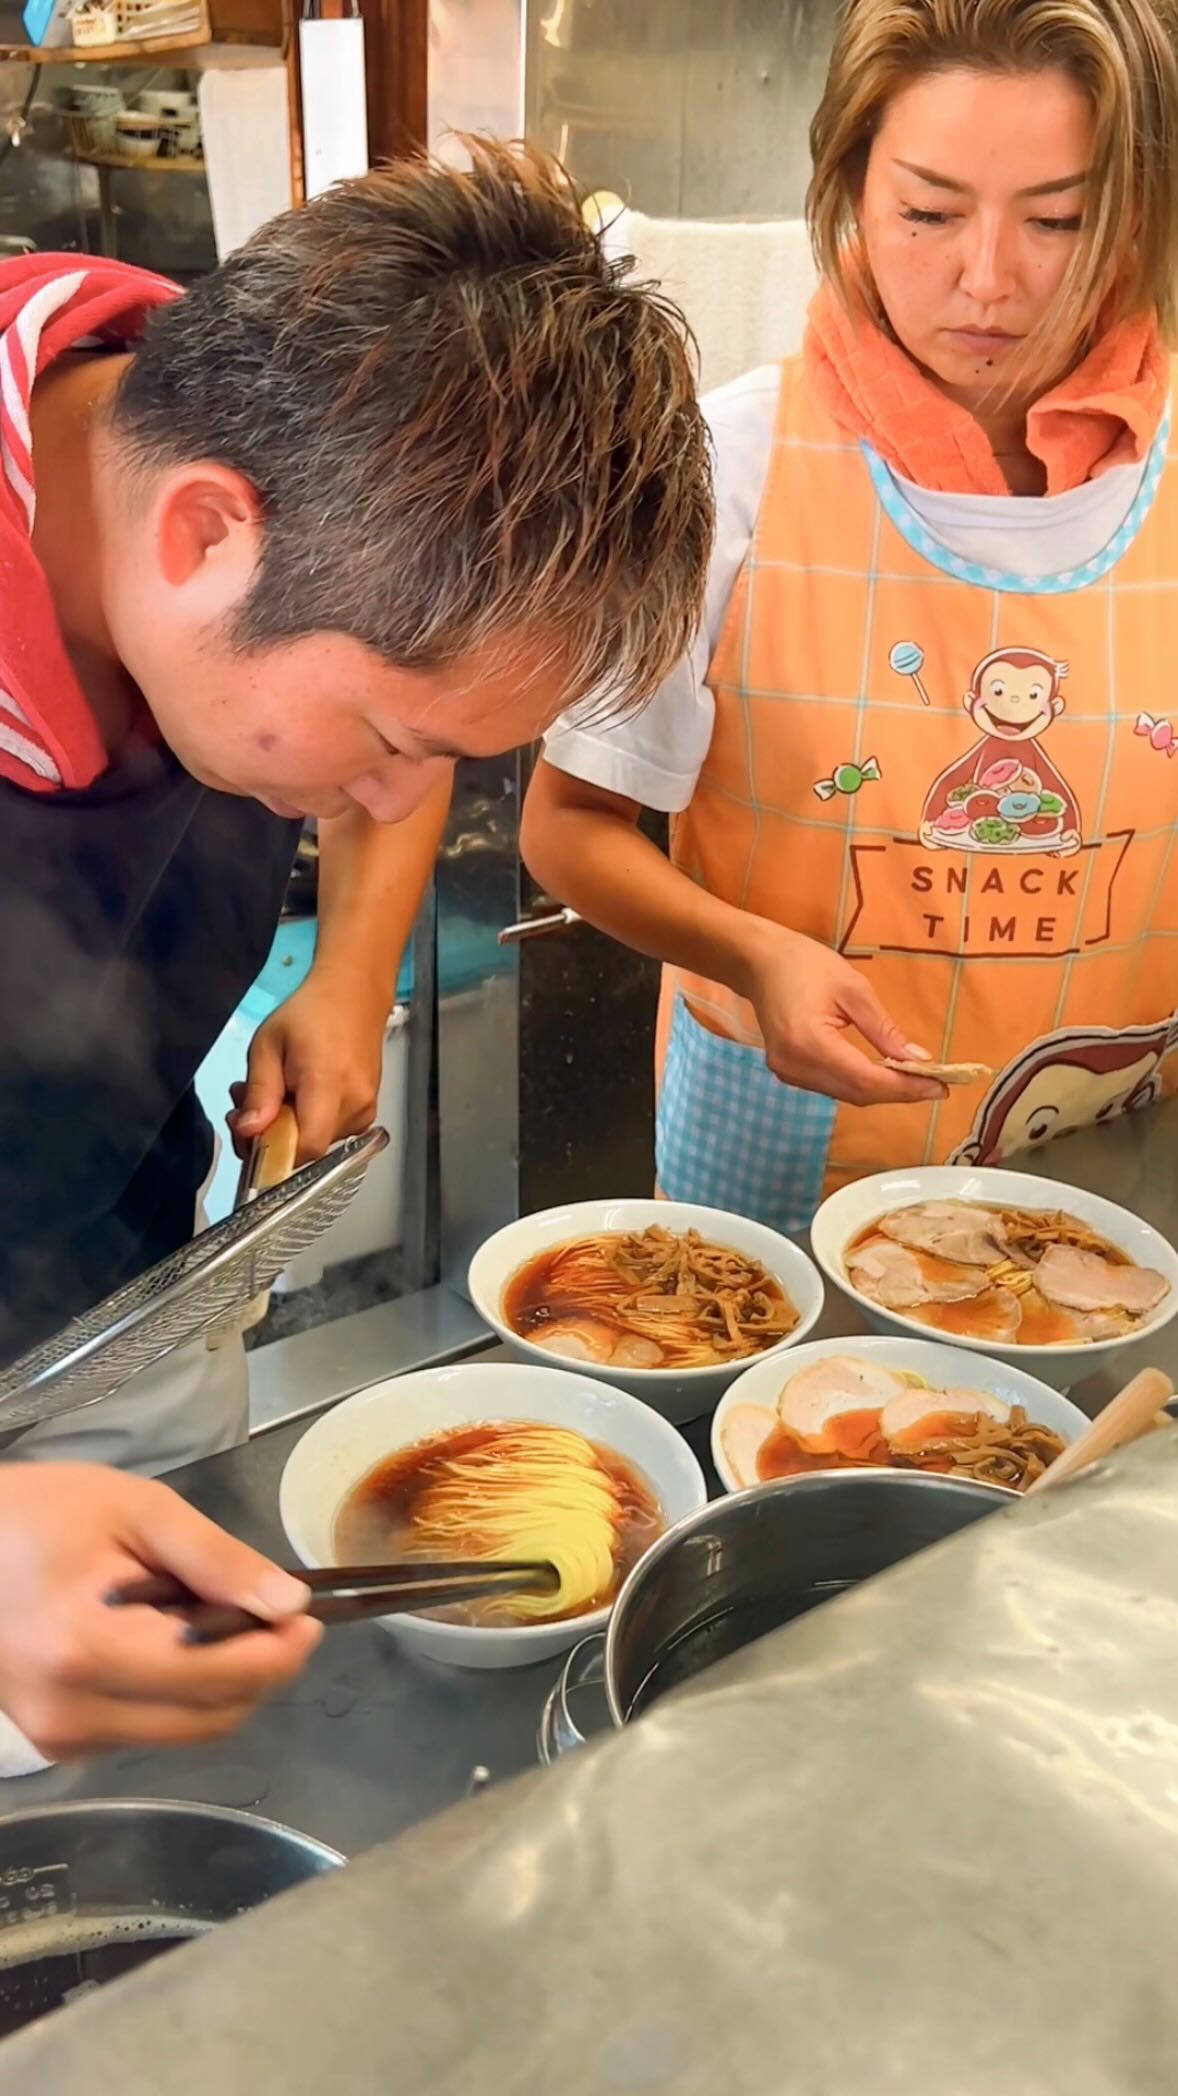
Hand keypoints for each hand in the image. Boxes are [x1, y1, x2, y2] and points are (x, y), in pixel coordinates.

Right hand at [0, 1466, 320, 1758]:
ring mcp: (61, 1737)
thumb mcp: (137, 1510)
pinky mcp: (59, 1742)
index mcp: (88, 1650)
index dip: (278, 1653)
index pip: (216, 1676)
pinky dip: (181, 1690)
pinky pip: (150, 1728)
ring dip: (223, 1682)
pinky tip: (168, 1638)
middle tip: (275, 1612)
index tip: (308, 1617)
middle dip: (259, 1669)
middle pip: (210, 1717)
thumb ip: (216, 1559)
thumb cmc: (41, 1513)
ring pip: (186, 1730)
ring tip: (214, 1615)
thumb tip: (289, 1603)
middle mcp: (73, 1713)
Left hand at [230, 972, 386, 1162]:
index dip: (274, 1154)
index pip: (305, 1147)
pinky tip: (296, 1097)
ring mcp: (366, 1110)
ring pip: (317, 1143)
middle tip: (247, 1104)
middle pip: (308, 1148)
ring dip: (287, 1128)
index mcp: (328, 1083)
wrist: (354, 996)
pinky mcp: (368, 1113)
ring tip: (274, 1092)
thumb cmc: (309, 1014)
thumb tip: (249, 1132)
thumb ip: (259, 1092)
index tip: (250, 1135)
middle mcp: (355, 1104)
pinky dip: (307, 1123)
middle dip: (272, 1136)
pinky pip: (330, 1133)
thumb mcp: (267, 1045)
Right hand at [740, 923, 948, 1107]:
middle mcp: (795, 1067)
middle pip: (857, 1094)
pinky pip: (833, 1086)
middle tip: (937, 1085)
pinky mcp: (788, 1072)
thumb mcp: (853, 989)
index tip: (941, 1087)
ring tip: (917, 1080)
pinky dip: (862, 1084)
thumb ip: (884, 1029)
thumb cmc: (805, 965)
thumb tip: (919, 1060)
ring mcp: (788, 1073)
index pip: (866, 1080)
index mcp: (810, 1043)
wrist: (759, 962)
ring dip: (882, 1091)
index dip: (905, 1088)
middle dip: (900, 1092)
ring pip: (846, 1094)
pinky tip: (885, 1075)